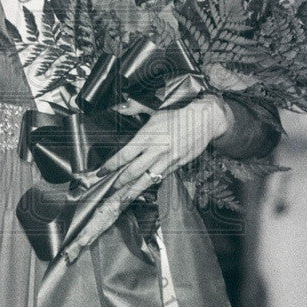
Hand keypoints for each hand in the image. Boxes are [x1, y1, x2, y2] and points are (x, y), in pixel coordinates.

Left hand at [67, 96, 232, 249]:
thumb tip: (120, 107)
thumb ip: (135, 109)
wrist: (205, 119)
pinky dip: (151, 184)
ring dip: (132, 191)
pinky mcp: (177, 165)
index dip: (110, 166)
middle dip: (118, 183)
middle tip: (107, 191)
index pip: (124, 155)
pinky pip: (160, 177)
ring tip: (121, 200)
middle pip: (132, 172)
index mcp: (147, 136)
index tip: (101, 172)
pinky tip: (143, 189)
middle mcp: (155, 151)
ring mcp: (167, 160)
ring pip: (146, 180)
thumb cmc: (180, 112)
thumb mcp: (155, 109)